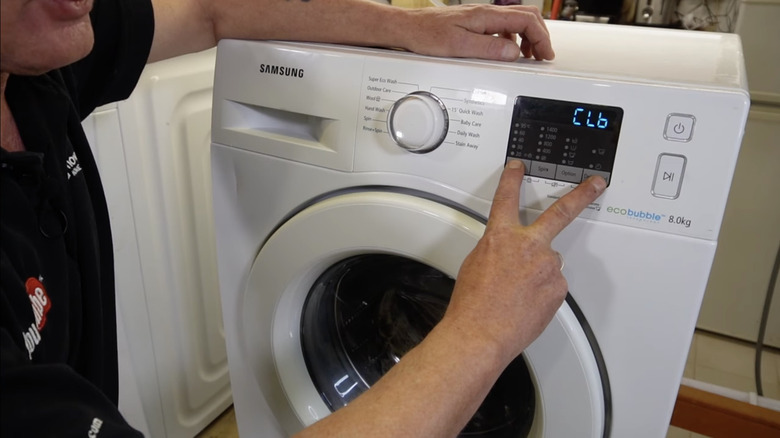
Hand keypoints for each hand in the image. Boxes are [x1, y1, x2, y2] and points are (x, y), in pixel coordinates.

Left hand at [400, 4, 553, 60]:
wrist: (409, 28)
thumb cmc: (428, 35)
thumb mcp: (459, 46)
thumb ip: (488, 49)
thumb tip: (512, 53)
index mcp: (487, 16)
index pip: (527, 20)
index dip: (541, 38)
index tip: (545, 53)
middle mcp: (487, 14)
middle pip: (526, 17)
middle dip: (540, 36)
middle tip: (543, 55)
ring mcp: (482, 18)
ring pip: (516, 22)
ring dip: (527, 38)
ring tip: (528, 56)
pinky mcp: (475, 24)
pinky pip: (502, 28)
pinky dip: (513, 40)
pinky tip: (507, 52)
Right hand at [443, 160, 605, 365]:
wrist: (481, 332)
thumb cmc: (473, 304)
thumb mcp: (475, 264)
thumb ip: (496, 249)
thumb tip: (507, 252)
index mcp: (501, 236)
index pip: (506, 198)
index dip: (513, 179)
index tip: (519, 168)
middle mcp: (528, 245)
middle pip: (560, 212)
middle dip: (581, 194)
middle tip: (595, 184)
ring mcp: (547, 266)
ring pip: (549, 263)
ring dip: (538, 274)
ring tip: (518, 293)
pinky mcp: (558, 287)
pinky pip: (552, 285)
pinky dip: (542, 293)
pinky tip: (526, 303)